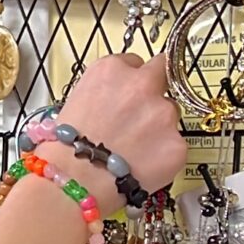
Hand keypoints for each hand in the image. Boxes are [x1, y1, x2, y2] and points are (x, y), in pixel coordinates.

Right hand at [45, 54, 187, 207]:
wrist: (74, 181)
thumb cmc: (66, 147)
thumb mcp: (75, 101)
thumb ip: (106, 90)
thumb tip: (119, 97)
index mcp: (113, 70)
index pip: (136, 62)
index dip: (131, 79)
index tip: (128, 92)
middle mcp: (142, 85)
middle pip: (161, 78)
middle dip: (154, 92)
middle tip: (140, 115)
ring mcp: (163, 114)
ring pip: (170, 114)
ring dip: (158, 126)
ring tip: (132, 148)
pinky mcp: (177, 144)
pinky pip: (175, 145)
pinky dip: (162, 154)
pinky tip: (140, 164)